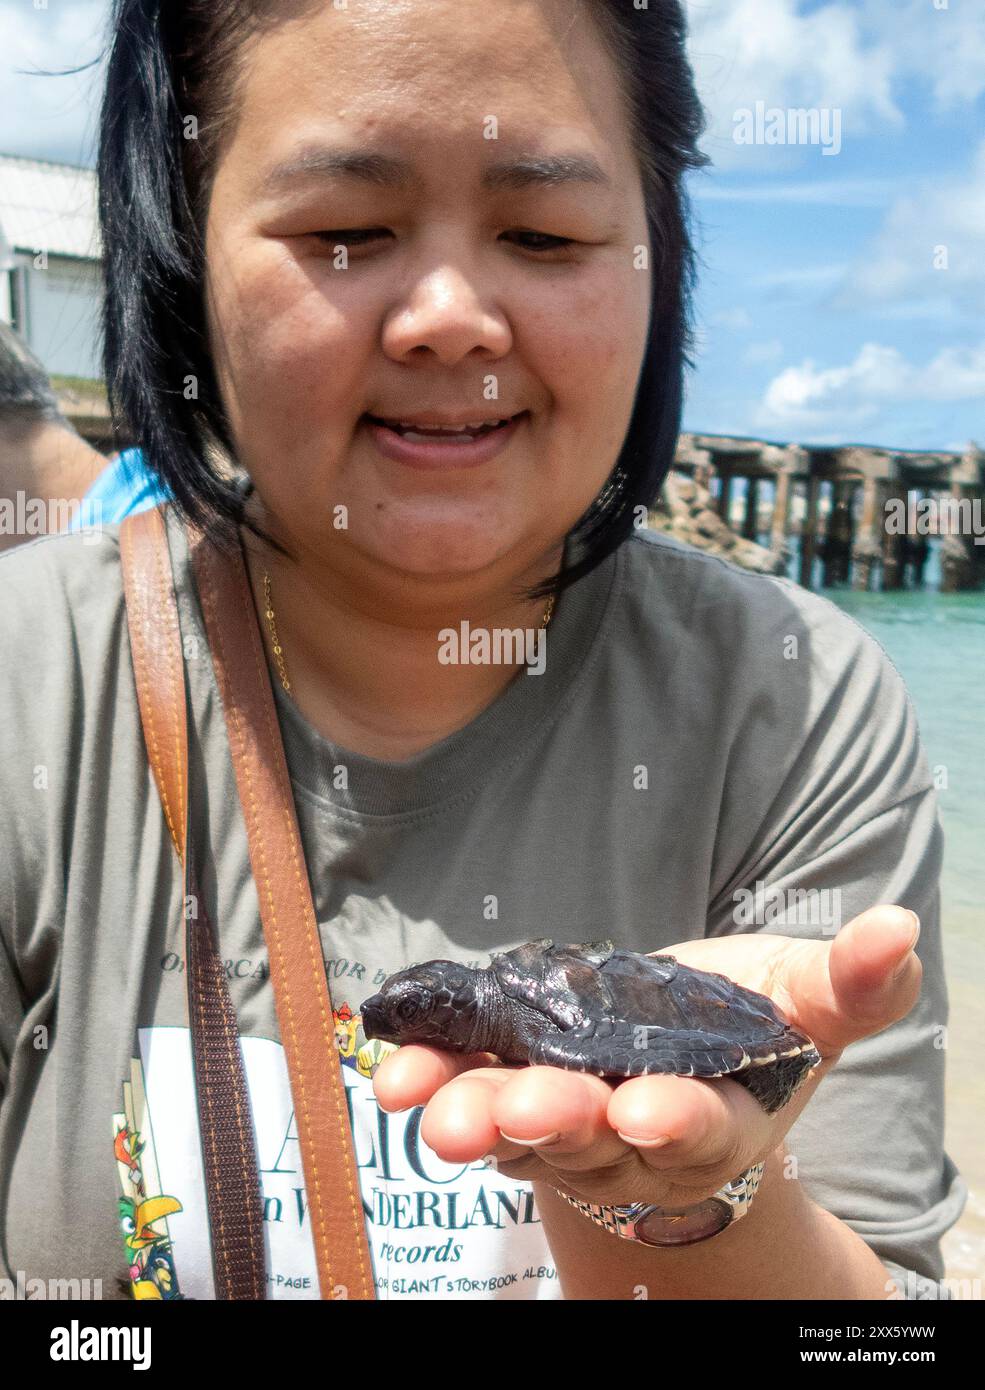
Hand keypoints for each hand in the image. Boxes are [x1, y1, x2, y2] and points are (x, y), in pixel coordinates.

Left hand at [371, 905, 921, 1208]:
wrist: (676, 1056)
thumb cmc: (748, 1028)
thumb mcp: (803, 1003)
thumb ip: (851, 980)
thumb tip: (900, 924)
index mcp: (718, 1120)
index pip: (701, 1131)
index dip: (676, 1120)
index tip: (644, 1107)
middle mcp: (634, 1137)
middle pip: (595, 1140)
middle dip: (559, 1123)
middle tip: (524, 1106)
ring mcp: (564, 1124)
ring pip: (518, 1130)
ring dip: (475, 1114)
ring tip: (433, 1107)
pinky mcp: (508, 1094)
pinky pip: (467, 1091)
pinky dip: (432, 1080)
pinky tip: (395, 1072)